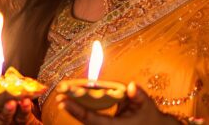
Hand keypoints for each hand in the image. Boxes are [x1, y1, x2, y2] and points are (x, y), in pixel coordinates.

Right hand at [0, 95, 41, 123]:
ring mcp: (11, 121)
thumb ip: (1, 88)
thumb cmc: (22, 108)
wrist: (37, 123)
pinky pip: (24, 115)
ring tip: (8, 102)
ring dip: (6, 110)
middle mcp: (0, 119)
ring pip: (5, 117)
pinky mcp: (25, 121)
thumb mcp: (11, 98)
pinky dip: (24, 108)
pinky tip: (25, 100)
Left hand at [57, 82, 178, 124]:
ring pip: (87, 121)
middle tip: (59, 97)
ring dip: (75, 109)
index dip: (78, 110)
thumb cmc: (149, 116)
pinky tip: (72, 101)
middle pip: (86, 121)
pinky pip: (91, 119)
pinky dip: (82, 110)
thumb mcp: (147, 104)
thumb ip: (138, 96)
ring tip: (62, 96)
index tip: (64, 101)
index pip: (93, 119)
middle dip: (72, 109)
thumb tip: (132, 86)